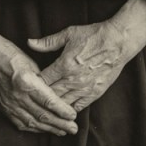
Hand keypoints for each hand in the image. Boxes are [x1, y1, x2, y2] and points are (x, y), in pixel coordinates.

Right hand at [0, 0, 76, 134]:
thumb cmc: (10, 54)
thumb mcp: (31, 63)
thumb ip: (43, 81)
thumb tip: (55, 95)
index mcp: (26, 82)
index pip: (49, 102)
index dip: (63, 111)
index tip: (74, 115)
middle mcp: (17, 96)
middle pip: (43, 115)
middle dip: (60, 124)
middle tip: (74, 129)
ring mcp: (9, 103)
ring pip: (33, 122)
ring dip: (49, 129)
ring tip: (63, 132)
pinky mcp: (3, 107)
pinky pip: (20, 123)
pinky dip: (34, 128)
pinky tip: (43, 129)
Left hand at [27, 0, 145, 110]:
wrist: (118, 41)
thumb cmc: (93, 35)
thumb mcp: (68, 34)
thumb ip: (48, 42)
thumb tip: (29, 42)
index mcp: (64, 65)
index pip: (42, 80)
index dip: (33, 84)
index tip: (27, 85)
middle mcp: (73, 79)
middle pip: (50, 95)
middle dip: (40, 98)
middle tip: (31, 101)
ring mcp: (84, 88)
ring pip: (63, 104)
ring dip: (53, 107)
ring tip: (44, 110)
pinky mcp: (95, 93)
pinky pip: (78, 107)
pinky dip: (69, 110)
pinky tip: (61, 112)